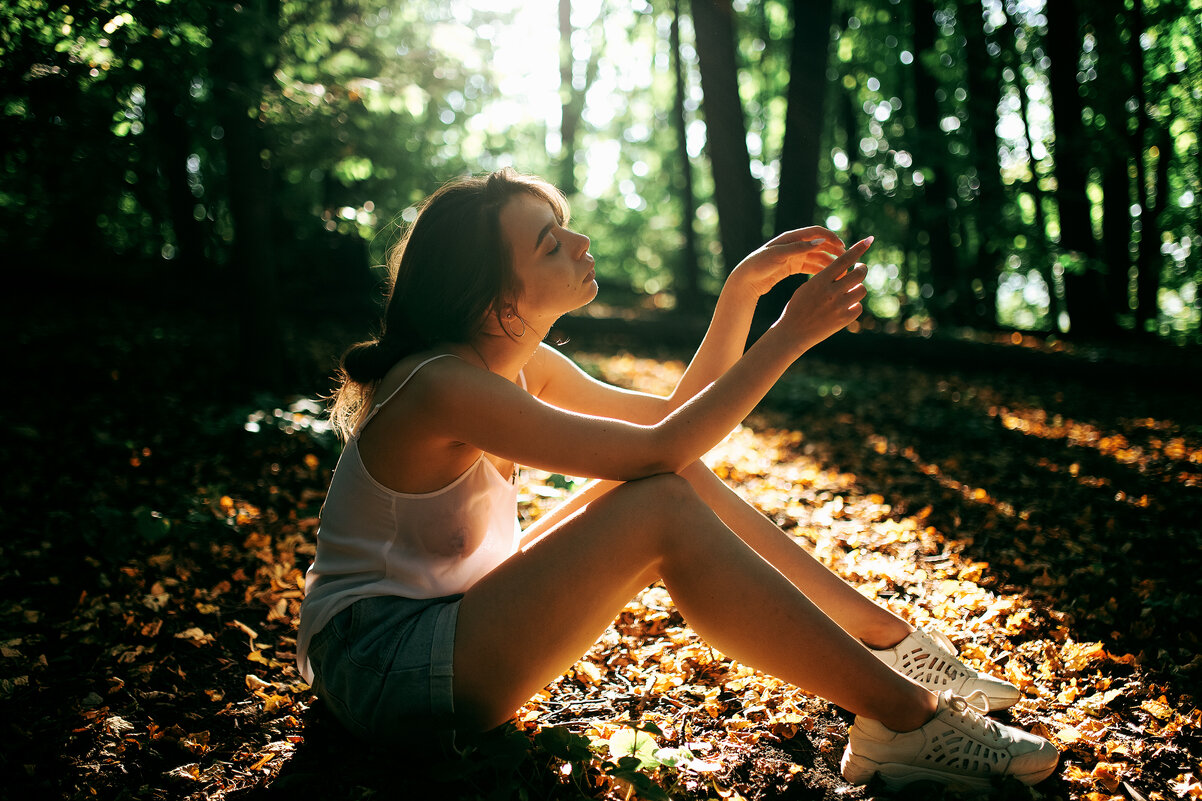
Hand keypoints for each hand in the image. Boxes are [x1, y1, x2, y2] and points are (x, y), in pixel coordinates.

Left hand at [730, 226, 845, 297]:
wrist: (746, 279)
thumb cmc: (759, 265)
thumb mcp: (779, 255)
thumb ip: (799, 248)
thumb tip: (821, 241)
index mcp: (790, 238)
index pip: (816, 232)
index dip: (831, 238)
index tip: (843, 247)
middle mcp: (793, 245)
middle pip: (819, 244)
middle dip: (833, 251)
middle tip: (846, 260)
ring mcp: (793, 256)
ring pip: (816, 257)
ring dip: (828, 262)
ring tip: (839, 271)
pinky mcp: (791, 267)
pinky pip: (809, 267)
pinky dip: (819, 270)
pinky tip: (828, 277)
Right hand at [775, 236, 871, 353]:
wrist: (792, 332)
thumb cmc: (798, 307)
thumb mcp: (808, 287)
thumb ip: (826, 278)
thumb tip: (846, 270)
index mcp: (820, 281)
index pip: (844, 260)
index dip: (858, 249)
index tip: (869, 240)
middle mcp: (831, 292)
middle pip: (859, 273)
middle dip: (862, 269)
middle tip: (859, 268)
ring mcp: (839, 307)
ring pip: (862, 290)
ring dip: (858, 288)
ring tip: (850, 290)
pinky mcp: (844, 320)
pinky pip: (858, 307)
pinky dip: (854, 305)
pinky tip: (845, 306)